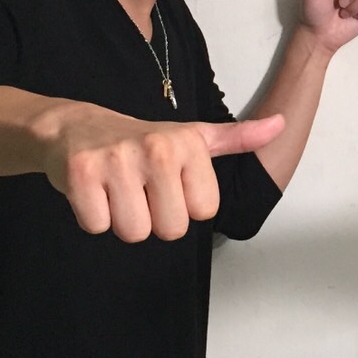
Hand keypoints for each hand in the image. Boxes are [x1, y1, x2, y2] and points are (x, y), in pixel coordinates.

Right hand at [42, 105, 285, 240]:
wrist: (75, 127)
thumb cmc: (141, 141)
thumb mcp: (193, 137)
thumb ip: (236, 138)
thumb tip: (281, 124)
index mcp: (189, 144)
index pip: (204, 212)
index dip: (184, 205)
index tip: (167, 182)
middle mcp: (156, 148)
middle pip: (170, 229)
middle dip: (154, 218)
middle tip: (140, 189)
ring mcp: (116, 160)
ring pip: (134, 233)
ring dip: (122, 220)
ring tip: (117, 190)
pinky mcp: (80, 173)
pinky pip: (97, 226)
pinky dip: (92, 217)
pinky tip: (94, 191)